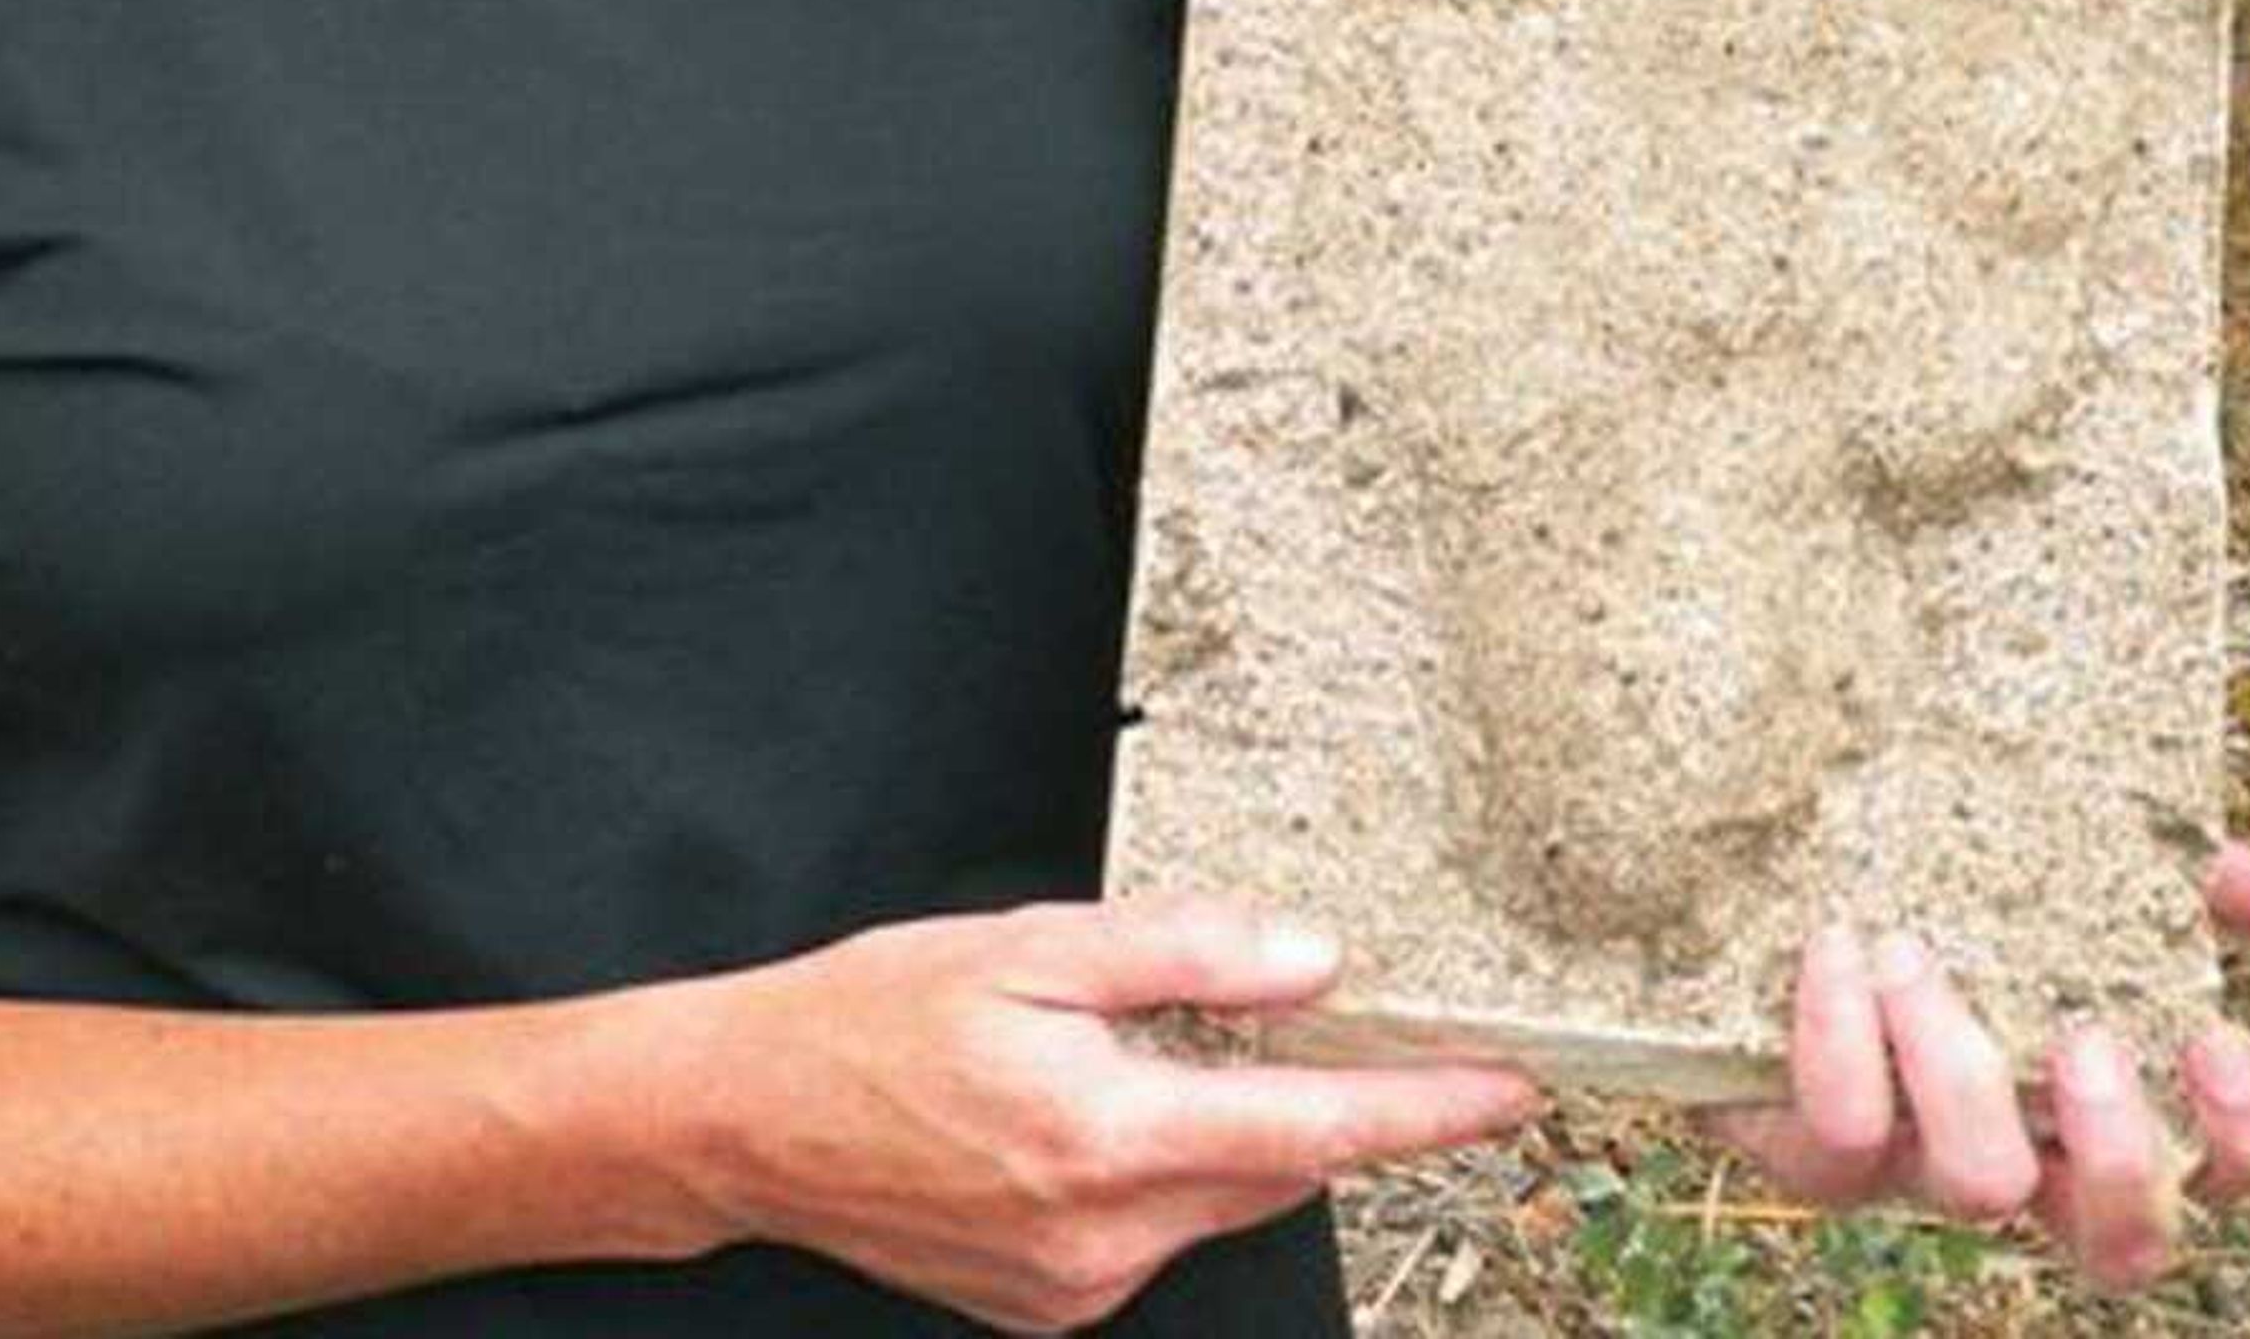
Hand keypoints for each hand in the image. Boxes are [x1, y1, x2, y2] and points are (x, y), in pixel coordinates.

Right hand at [679, 895, 1535, 1332]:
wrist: (746, 1117)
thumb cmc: (870, 1019)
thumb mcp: (1027, 946)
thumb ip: (1183, 952)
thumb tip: (1308, 961)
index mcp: (1103, 1134)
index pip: (1310, 1129)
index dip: (1420, 1110)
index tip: (1503, 1093)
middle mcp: (1100, 1233)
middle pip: (1269, 1171)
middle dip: (1305, 1104)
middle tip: (1294, 1023)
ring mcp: (1074, 1286)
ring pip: (1210, 1203)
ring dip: (1212, 1136)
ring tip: (1121, 1059)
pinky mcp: (1047, 1307)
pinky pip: (1147, 1235)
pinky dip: (1151, 1173)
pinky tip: (1080, 1119)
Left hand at [1708, 842, 2249, 1289]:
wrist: (1740, 872)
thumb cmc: (1922, 874)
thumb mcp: (2053, 854)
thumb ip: (2175, 873)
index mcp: (2086, 1100)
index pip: (2213, 1173)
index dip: (2240, 1138)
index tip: (2214, 1038)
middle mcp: (2014, 1154)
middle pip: (2123, 1247)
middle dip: (2121, 1152)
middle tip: (2083, 1038)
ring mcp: (1909, 1164)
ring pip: (1976, 1189)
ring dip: (1962, 1071)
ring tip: (1916, 951)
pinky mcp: (1798, 1145)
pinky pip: (1834, 1140)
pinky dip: (1838, 1039)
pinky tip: (1837, 943)